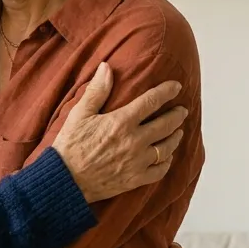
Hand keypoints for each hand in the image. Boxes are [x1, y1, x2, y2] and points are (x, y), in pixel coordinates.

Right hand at [52, 62, 186, 202]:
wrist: (66, 180)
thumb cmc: (70, 145)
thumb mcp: (80, 113)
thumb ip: (97, 90)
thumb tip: (106, 67)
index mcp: (122, 122)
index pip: (151, 102)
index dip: (166, 92)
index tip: (176, 87)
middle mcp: (135, 141)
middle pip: (165, 124)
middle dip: (177, 115)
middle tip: (183, 110)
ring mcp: (138, 161)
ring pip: (167, 147)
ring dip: (175, 137)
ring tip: (178, 131)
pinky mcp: (135, 179)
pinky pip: (160, 170)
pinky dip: (167, 162)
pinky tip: (167, 157)